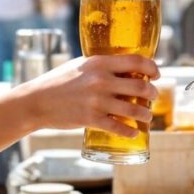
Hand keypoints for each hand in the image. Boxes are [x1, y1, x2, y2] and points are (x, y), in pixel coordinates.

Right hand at [17, 54, 158, 136]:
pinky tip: (134, 132)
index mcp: (99, 63)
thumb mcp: (80, 66)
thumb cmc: (58, 81)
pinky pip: (119, 127)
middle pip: (141, 86)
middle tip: (153, 96)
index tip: (156, 74)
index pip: (136, 61)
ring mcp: (97, 101)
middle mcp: (101, 80)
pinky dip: (130, 131)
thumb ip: (101, 67)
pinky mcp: (92, 119)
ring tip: (146, 116)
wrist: (37, 100)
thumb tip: (124, 69)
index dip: (152, 67)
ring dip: (146, 114)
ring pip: (134, 109)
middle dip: (152, 93)